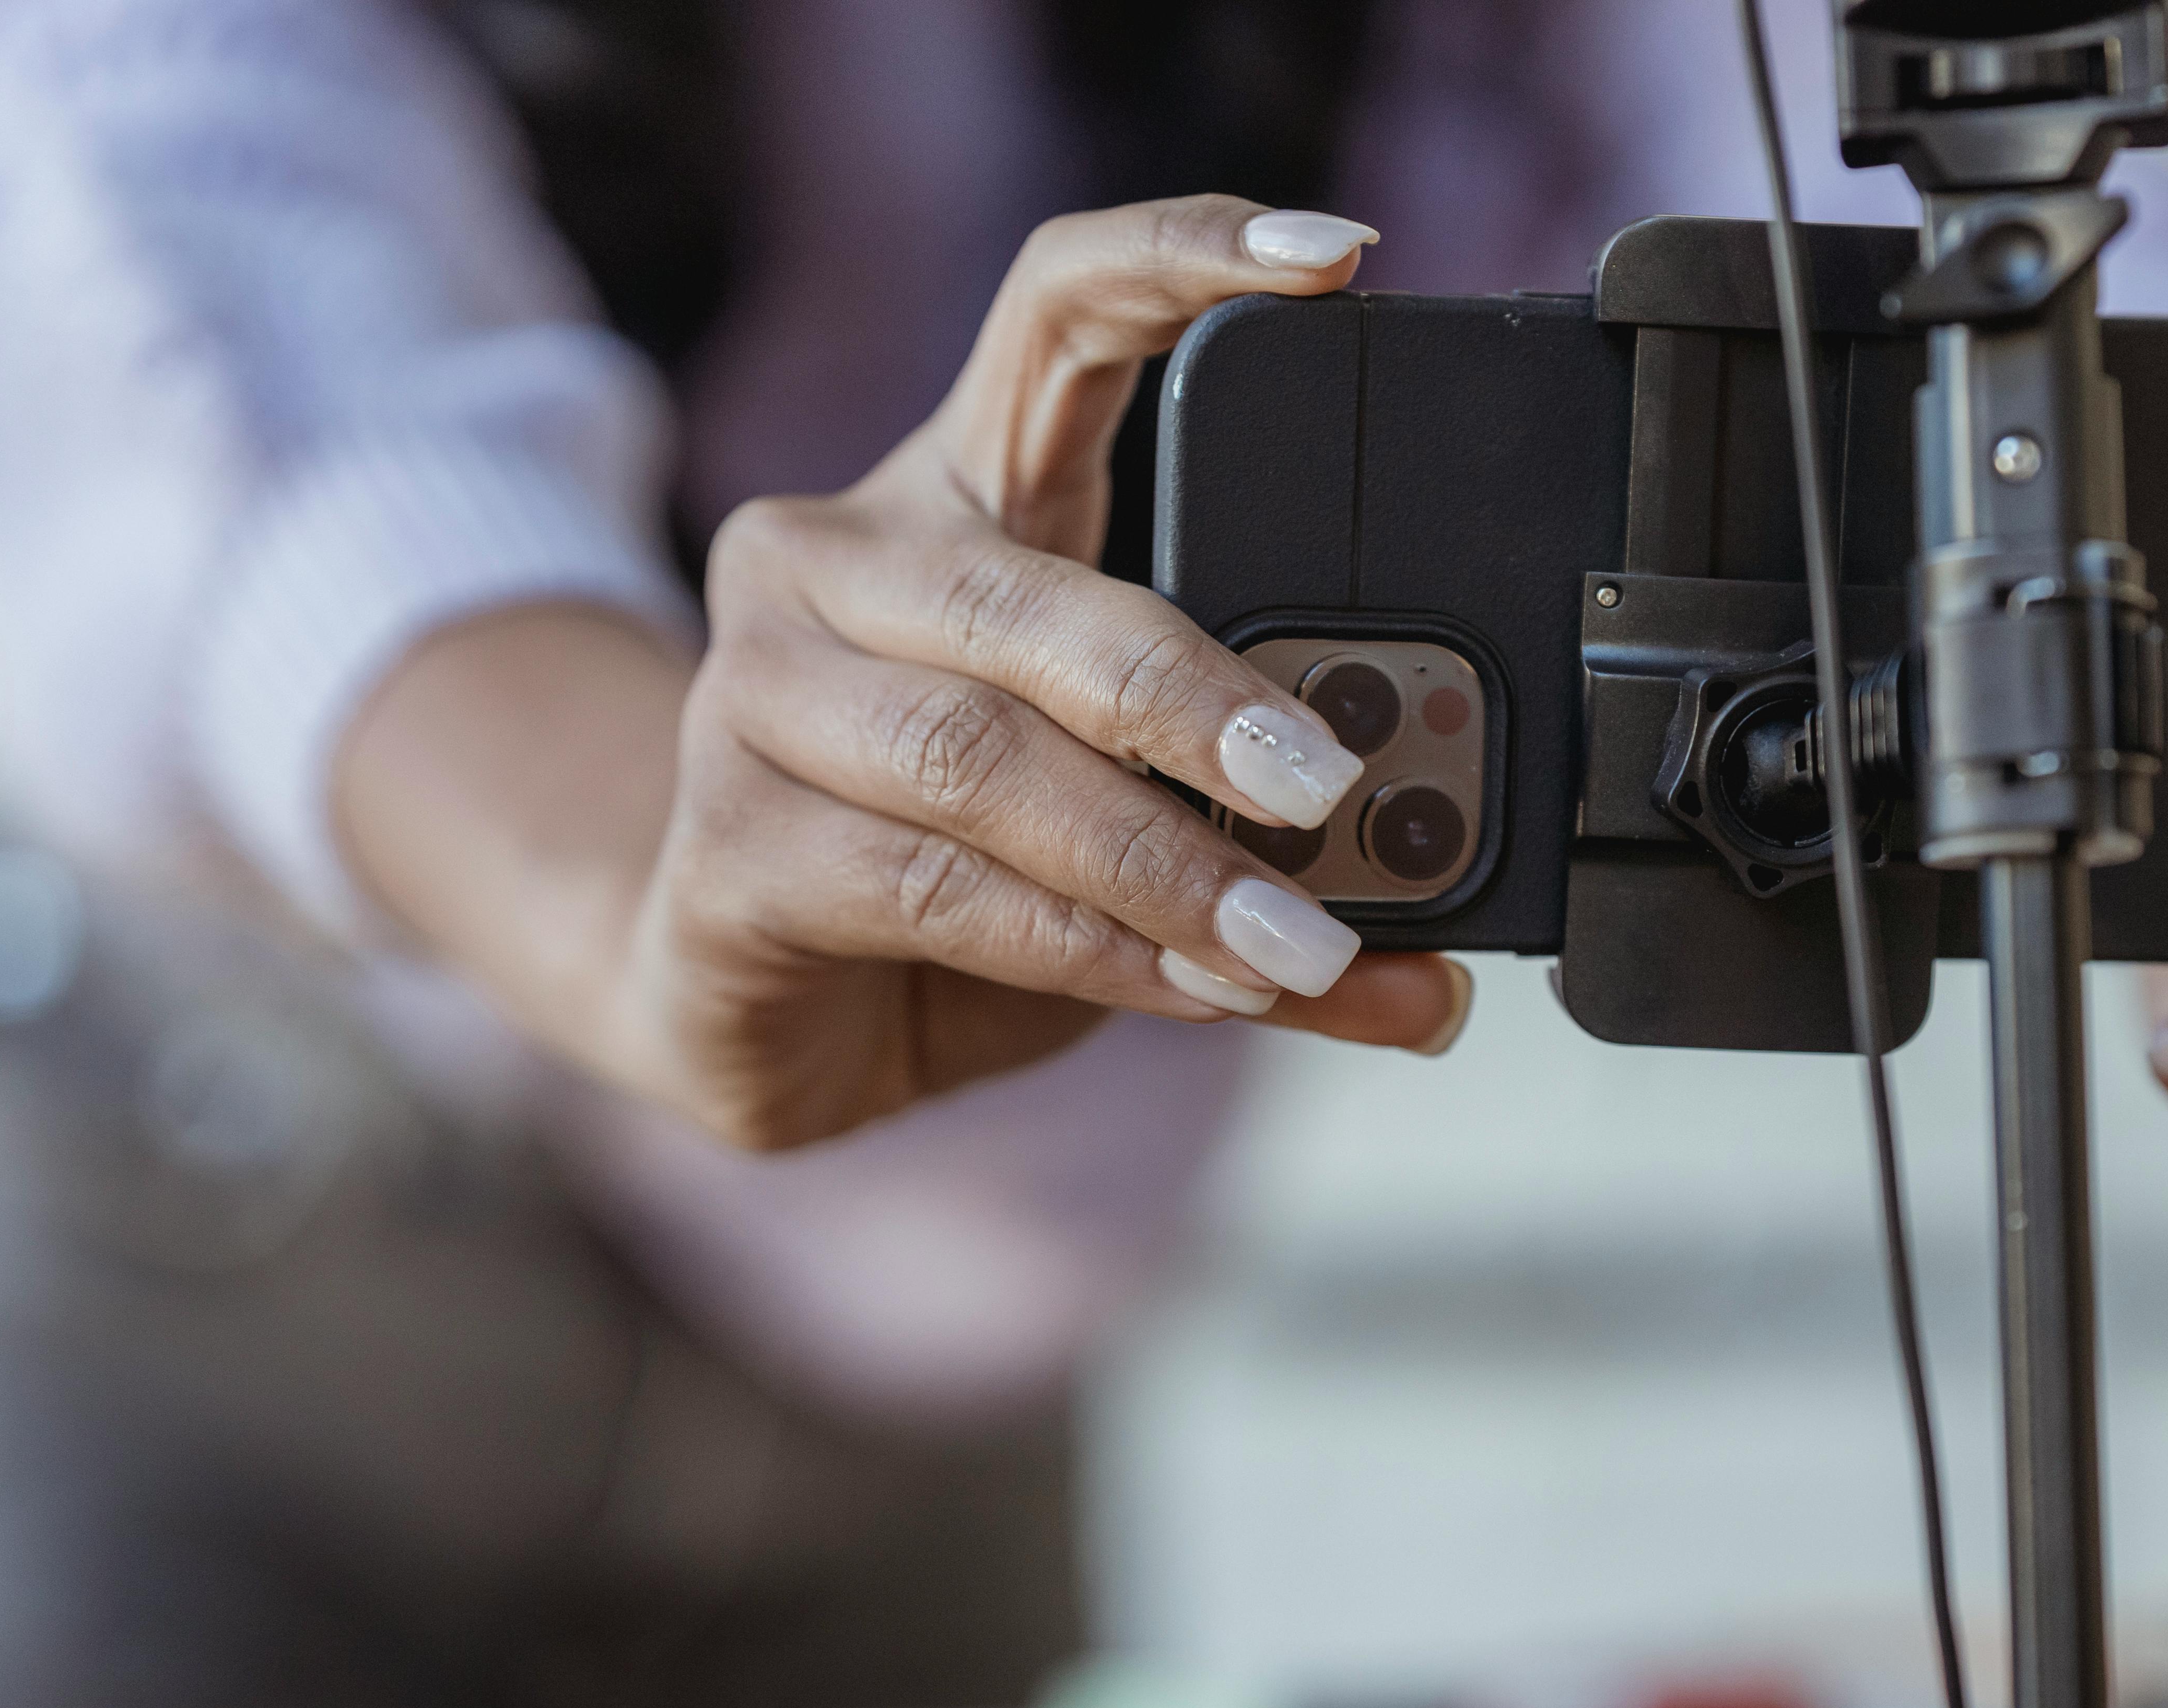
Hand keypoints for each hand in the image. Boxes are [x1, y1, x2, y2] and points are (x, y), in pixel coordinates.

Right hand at [343, 199, 1468, 1151]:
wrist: (748, 991)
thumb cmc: (958, 869)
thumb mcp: (1126, 822)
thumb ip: (1263, 853)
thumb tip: (1441, 959)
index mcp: (958, 491)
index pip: (1054, 308)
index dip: (1182, 258)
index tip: (1335, 257)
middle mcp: (831, 556)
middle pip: (1029, 594)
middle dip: (1197, 698)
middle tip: (1332, 786)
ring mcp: (753, 691)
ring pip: (978, 757)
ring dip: (1162, 866)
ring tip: (1296, 945)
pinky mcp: (725, 846)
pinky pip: (933, 889)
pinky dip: (1087, 950)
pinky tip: (1187, 988)